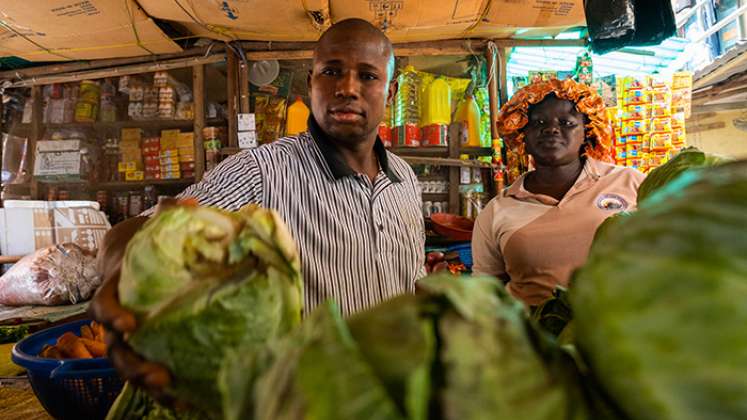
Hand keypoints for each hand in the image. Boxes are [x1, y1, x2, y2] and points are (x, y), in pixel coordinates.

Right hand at [89, 199, 181, 403]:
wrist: (138, 255)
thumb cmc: (148, 240)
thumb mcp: (155, 223)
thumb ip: (169, 211)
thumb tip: (190, 204)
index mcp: (115, 287)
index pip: (102, 305)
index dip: (111, 316)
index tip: (128, 324)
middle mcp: (118, 315)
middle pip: (113, 347)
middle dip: (132, 364)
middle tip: (157, 375)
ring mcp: (131, 334)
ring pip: (127, 364)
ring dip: (146, 382)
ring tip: (172, 394)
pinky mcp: (149, 345)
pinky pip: (149, 367)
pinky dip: (162, 388)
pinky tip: (186, 401)